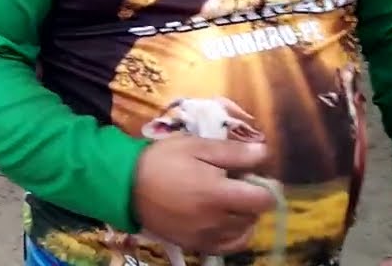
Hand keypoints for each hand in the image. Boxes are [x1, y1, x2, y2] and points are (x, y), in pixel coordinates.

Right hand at [134, 137, 275, 255]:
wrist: (127, 185)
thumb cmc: (163, 160)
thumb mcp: (197, 146)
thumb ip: (233, 152)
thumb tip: (265, 153)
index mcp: (218, 194)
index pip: (263, 200)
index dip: (265, 187)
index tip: (252, 177)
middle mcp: (215, 220)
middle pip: (253, 215)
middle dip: (250, 198)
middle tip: (234, 183)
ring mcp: (205, 236)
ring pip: (242, 232)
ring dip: (242, 216)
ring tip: (226, 200)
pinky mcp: (194, 244)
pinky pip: (227, 246)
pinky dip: (233, 235)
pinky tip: (225, 220)